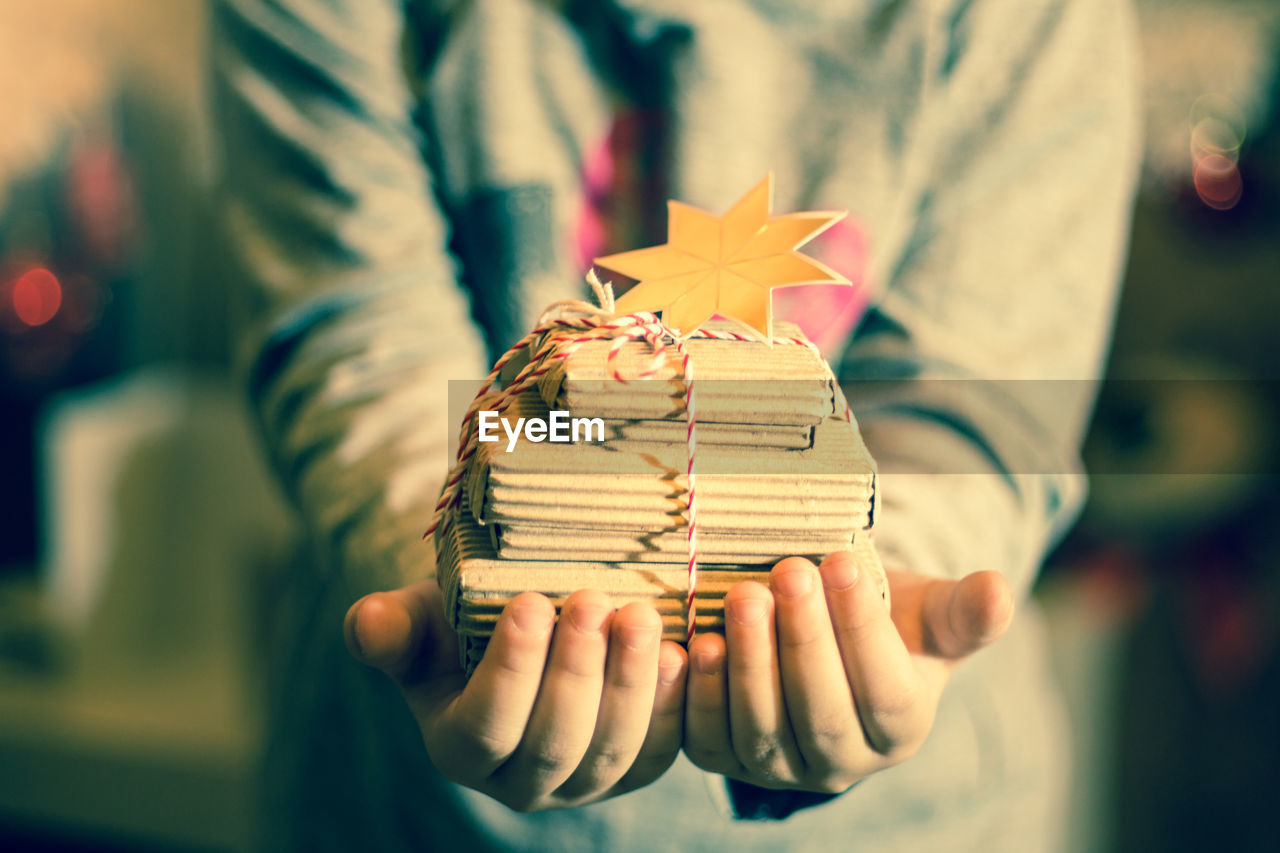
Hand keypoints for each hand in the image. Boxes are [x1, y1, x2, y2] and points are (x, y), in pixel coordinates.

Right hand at [345, 584, 688, 811]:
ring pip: (610, 752)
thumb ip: (393, 628)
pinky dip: (669, 706)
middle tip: (591, 600)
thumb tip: (366, 621)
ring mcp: (581, 784)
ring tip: (639, 615)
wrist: (524, 636)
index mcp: (458, 749)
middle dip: (575, 671)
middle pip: (553, 743)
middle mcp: (518, 783)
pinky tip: (680, 653)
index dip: (511, 669)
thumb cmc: (463, 626)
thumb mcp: (422, 620)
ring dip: (629, 683)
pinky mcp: (631, 770)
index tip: (531, 602)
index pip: (485, 724)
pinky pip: (658, 752)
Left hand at [682, 552, 1013, 792]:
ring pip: (763, 731)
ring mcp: (783, 767)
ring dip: (750, 666)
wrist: (828, 638)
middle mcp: (844, 762)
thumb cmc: (886, 619)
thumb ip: (966, 609)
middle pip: (822, 714)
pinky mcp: (728, 757)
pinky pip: (709, 740)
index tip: (839, 562)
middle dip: (804, 642)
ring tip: (742, 597)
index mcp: (901, 727)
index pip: (884, 689)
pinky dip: (697, 697)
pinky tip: (692, 646)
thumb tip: (999, 591)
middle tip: (787, 572)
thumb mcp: (931, 610)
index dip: (862, 628)